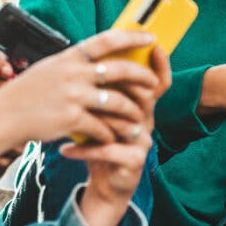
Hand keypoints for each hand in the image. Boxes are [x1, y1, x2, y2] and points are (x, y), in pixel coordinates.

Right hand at [0, 30, 160, 163]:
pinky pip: (102, 127)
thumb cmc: (26, 94)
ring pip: (117, 102)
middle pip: (120, 70)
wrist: (2, 117)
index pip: (107, 40)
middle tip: (153, 84)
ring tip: (138, 122)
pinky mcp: (71, 120)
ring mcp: (73, 96)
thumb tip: (101, 59)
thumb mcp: (50, 69)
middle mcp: (73, 73)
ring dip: (132, 114)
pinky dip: (110, 135)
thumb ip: (74, 65)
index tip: (150, 36)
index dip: (132, 36)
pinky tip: (113, 139)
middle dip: (143, 77)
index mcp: (69, 57)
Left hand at [60, 45, 167, 225]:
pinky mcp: (133, 162)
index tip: (152, 43)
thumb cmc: (100, 140)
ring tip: (71, 117)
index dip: (160, 63)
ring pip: (124, 122)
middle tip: (94, 80)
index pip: (158, 81)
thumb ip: (102, 89)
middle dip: (120, 87)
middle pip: (143, 96)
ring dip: (96, 119)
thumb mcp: (102, 112)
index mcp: (141, 106)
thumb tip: (90, 56)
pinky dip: (83, 150)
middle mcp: (146, 121)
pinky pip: (109, 150)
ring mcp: (143, 142)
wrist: (104, 182)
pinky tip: (64, 149)